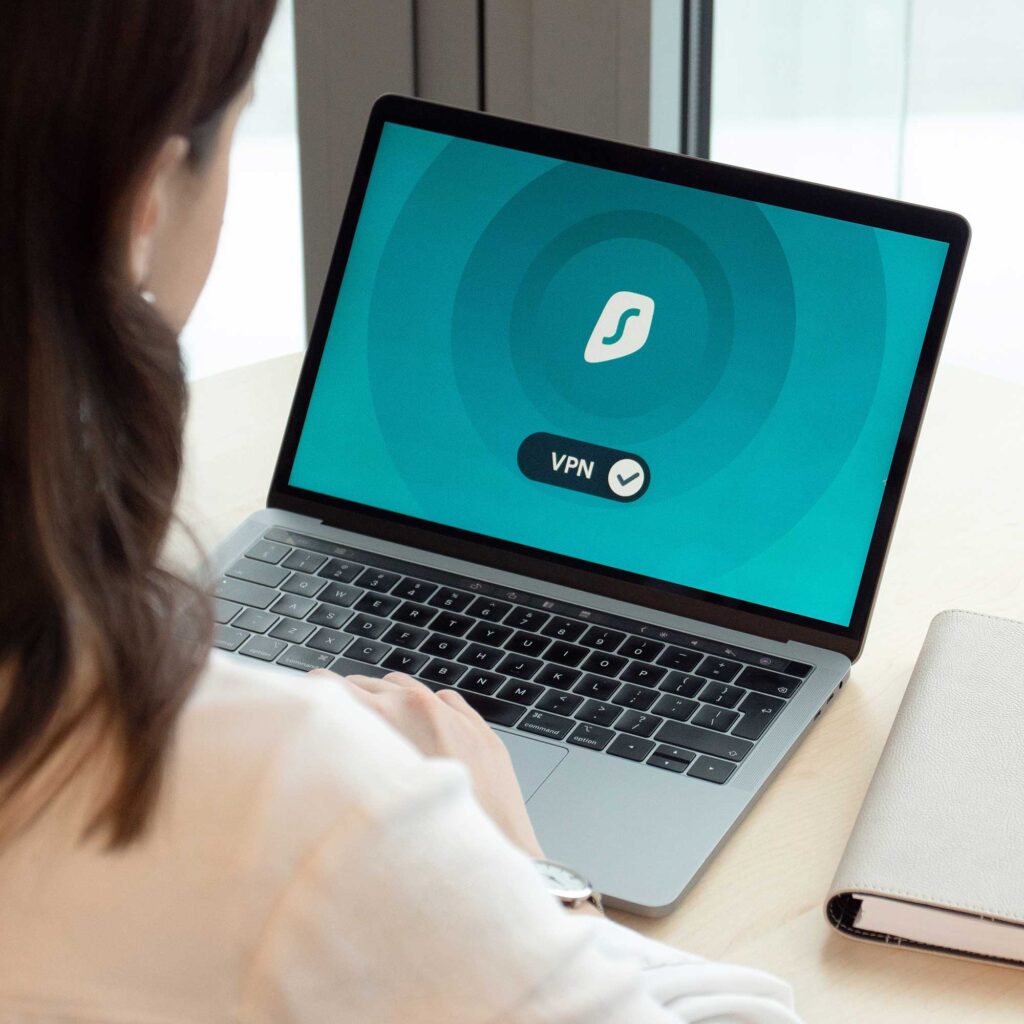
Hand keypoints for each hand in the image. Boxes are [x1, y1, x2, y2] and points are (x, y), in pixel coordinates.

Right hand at [317, 670, 543, 858]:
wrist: (478, 877)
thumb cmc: (415, 849)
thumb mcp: (355, 799)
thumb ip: (333, 759)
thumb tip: (312, 746)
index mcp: (380, 717)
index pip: (325, 683)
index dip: (309, 698)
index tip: (304, 711)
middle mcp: (416, 705)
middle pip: (365, 683)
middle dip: (348, 704)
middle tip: (340, 735)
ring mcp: (452, 714)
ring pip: (403, 687)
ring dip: (388, 704)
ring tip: (380, 740)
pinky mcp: (479, 729)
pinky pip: (444, 703)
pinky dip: (429, 715)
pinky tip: (422, 744)